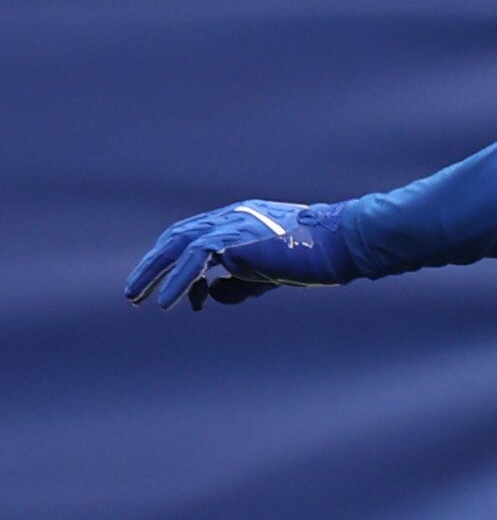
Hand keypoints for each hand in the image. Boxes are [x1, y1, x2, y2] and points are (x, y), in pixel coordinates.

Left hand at [126, 199, 356, 308]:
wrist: (340, 244)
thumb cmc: (315, 258)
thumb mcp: (268, 274)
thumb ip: (239, 282)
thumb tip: (211, 295)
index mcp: (239, 221)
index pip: (194, 238)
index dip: (176, 267)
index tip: (178, 298)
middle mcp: (230, 217)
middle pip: (176, 238)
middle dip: (152, 267)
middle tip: (133, 293)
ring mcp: (230, 223)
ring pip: (177, 245)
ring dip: (153, 273)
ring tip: (136, 298)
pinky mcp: (234, 237)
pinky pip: (193, 258)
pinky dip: (177, 280)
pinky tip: (167, 302)